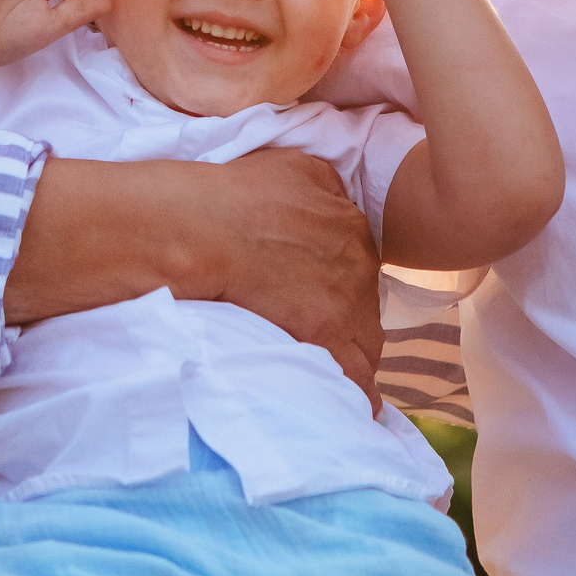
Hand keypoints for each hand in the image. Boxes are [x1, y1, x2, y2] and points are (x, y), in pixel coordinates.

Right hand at [198, 149, 389, 407]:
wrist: (209, 229)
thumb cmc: (238, 194)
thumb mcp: (294, 167)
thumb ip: (324, 186)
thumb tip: (332, 200)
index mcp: (352, 225)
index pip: (359, 264)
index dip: (341, 282)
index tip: (323, 295)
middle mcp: (360, 264)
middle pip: (365, 304)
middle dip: (349, 319)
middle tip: (323, 333)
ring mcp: (346, 303)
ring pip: (366, 342)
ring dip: (355, 356)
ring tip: (339, 376)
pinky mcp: (326, 337)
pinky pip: (356, 376)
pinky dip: (359, 393)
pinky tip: (358, 409)